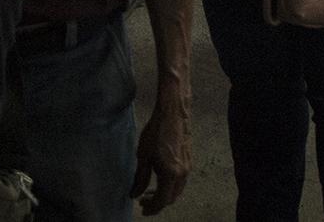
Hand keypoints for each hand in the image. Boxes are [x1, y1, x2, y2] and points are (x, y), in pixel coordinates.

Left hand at [133, 95, 190, 213]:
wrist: (173, 113)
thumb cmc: (156, 132)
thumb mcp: (143, 156)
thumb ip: (140, 178)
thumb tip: (135, 194)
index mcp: (171, 175)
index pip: (162, 201)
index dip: (151, 208)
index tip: (142, 209)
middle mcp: (182, 174)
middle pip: (171, 198)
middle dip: (157, 203)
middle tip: (143, 200)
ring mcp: (187, 168)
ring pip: (177, 190)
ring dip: (164, 194)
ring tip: (149, 191)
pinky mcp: (188, 161)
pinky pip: (180, 181)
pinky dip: (170, 185)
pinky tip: (159, 178)